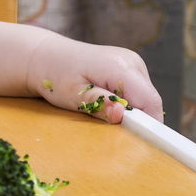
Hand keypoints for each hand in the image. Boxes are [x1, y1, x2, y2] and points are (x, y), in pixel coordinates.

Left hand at [28, 34, 161, 122]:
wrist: (45, 56)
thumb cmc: (54, 76)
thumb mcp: (72, 95)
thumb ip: (98, 105)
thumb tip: (121, 115)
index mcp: (119, 66)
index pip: (150, 101)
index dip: (148, 123)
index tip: (136, 139)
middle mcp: (132, 61)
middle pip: (150, 100)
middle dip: (136, 118)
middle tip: (110, 124)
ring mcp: (132, 62)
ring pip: (145, 97)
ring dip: (130, 109)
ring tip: (101, 106)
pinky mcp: (130, 66)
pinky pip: (137, 90)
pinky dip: (126, 100)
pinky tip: (104, 98)